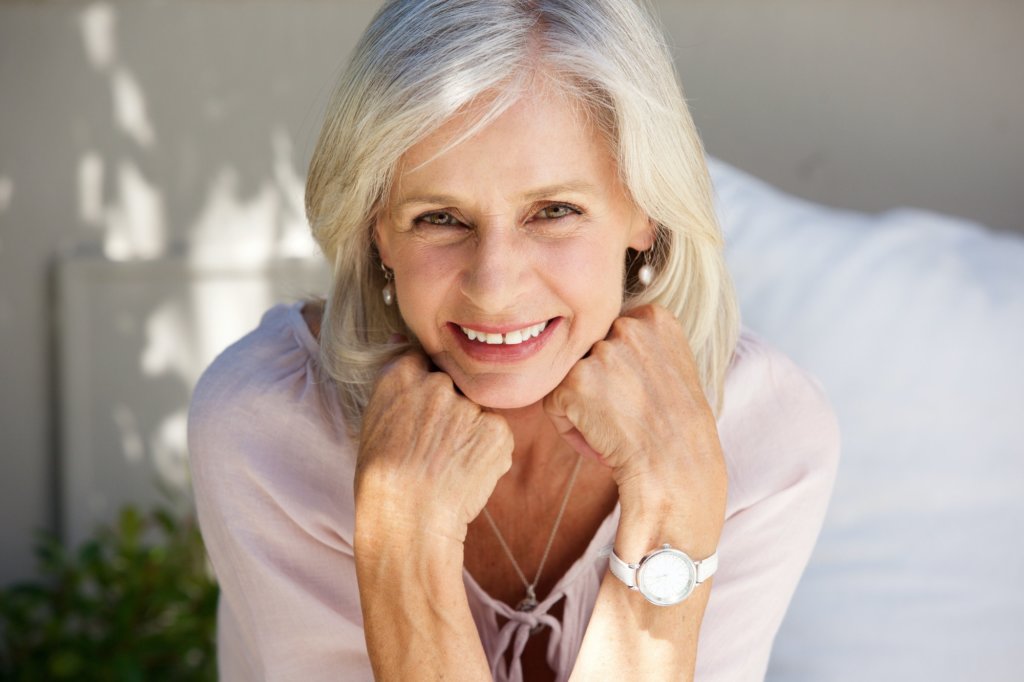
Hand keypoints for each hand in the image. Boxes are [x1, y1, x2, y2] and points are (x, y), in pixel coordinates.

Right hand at [355, 349, 513, 546]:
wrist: (407, 520)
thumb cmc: (381, 482)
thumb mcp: (374, 424)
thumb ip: (397, 388)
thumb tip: (403, 346)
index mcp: (400, 377)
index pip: (423, 363)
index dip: (426, 391)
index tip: (424, 414)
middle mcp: (436, 383)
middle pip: (454, 387)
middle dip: (451, 412)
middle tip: (437, 449)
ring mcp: (468, 405)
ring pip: (477, 412)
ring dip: (471, 433)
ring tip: (449, 467)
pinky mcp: (497, 429)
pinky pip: (496, 435)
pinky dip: (489, 453)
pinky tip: (466, 475)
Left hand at [543, 304, 726, 541]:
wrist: (676, 469)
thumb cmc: (678, 431)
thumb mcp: (672, 369)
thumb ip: (640, 348)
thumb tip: (601, 348)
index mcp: (656, 318)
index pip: (614, 335)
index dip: (622, 371)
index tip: (639, 397)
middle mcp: (627, 326)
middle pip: (591, 354)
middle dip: (601, 385)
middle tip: (627, 416)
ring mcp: (599, 353)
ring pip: (572, 378)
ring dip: (585, 405)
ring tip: (616, 428)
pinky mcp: (574, 381)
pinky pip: (554, 404)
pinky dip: (570, 428)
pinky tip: (601, 441)